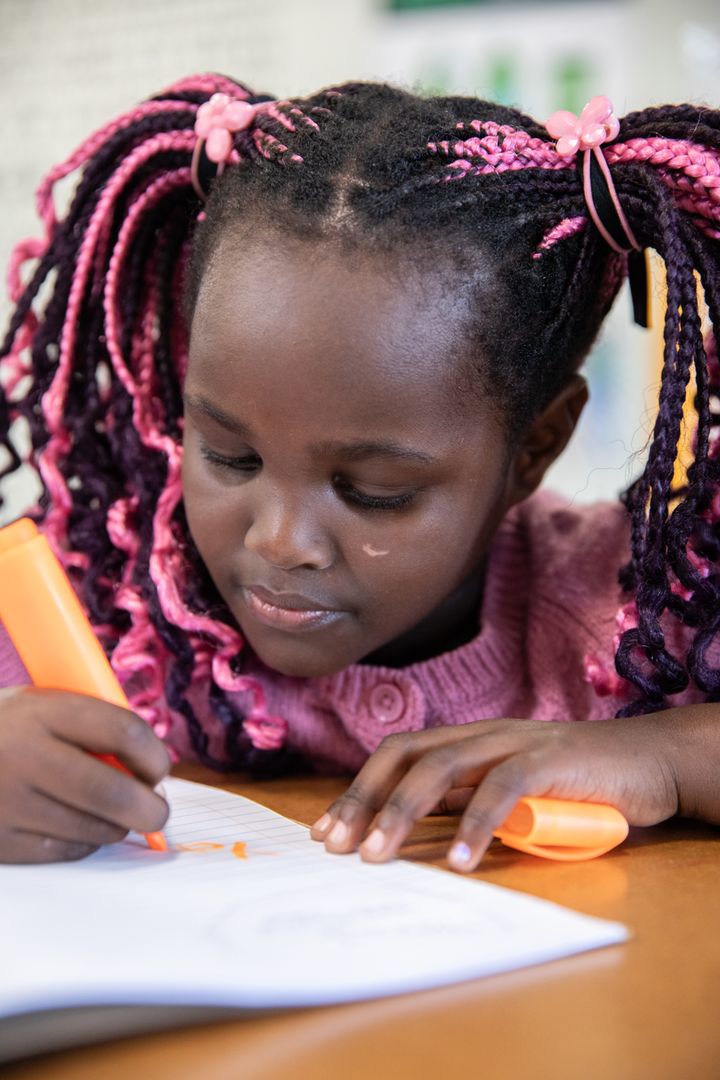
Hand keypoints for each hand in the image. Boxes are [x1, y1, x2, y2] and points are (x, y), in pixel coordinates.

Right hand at [0, 686, 169, 862]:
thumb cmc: (5, 730)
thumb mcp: (39, 706)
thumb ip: (90, 727)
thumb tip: (148, 769)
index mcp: (39, 710)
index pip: (119, 730)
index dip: (152, 754)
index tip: (160, 768)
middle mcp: (21, 755)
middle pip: (109, 792)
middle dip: (148, 808)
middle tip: (158, 812)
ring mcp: (6, 802)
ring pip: (90, 828)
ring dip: (116, 826)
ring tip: (116, 815)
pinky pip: (63, 851)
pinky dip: (84, 843)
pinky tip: (80, 828)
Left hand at [311, 716, 683, 871]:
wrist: (649, 761)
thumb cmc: (576, 783)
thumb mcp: (510, 791)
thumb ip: (467, 801)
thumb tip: (413, 833)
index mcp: (469, 740)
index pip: (399, 754)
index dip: (359, 789)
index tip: (327, 831)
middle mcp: (483, 734)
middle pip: (407, 755)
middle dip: (364, 798)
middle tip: (336, 846)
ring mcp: (515, 742)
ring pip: (442, 768)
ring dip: (402, 812)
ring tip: (378, 856)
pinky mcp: (549, 761)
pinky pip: (502, 789)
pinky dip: (477, 825)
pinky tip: (461, 861)